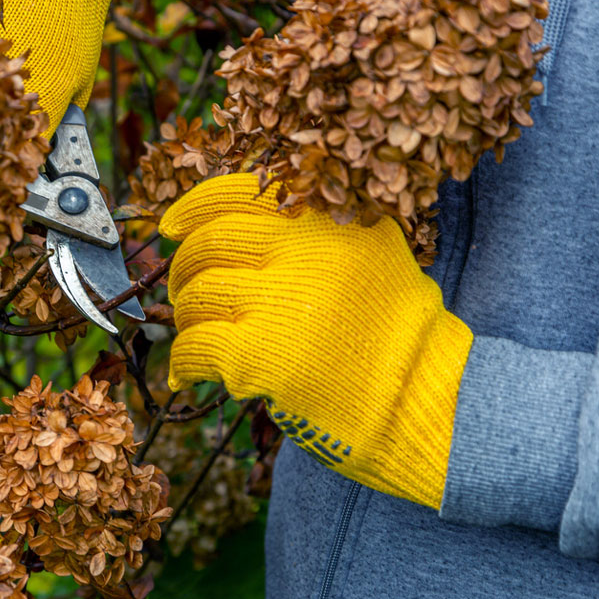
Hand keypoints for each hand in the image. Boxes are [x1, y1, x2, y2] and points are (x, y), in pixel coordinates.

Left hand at [160, 174, 474, 507]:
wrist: (426, 404)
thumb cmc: (397, 337)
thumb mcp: (372, 256)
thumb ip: (314, 232)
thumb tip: (228, 223)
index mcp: (327, 222)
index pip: (240, 193)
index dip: (194, 207)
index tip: (172, 224)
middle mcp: (304, 253)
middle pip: (209, 244)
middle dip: (184, 268)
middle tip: (182, 289)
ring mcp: (280, 303)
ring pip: (197, 294)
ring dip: (187, 317)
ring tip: (199, 334)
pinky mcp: (262, 355)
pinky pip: (195, 346)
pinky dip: (183, 362)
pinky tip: (185, 376)